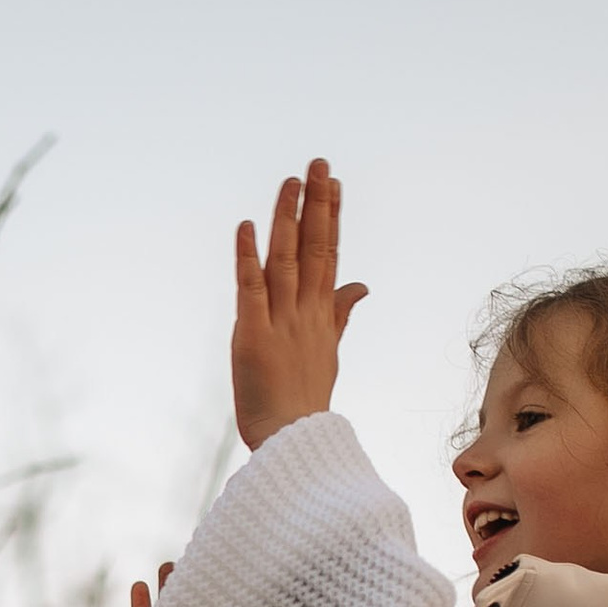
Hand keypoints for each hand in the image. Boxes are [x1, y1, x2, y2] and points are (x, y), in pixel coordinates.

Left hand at [231, 155, 365, 451]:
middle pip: (315, 249)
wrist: (293, 443)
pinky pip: (251, 290)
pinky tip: (246, 225)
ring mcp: (281, 322)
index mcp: (321, 316)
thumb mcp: (327, 352)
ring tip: (291, 180)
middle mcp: (305, 313)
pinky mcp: (253, 336)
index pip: (329, 256)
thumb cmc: (304, 402)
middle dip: (316, 205)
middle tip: (318, 163)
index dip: (331, 218)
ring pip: (286, 261)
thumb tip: (362, 285)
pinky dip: (247, 257)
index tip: (333, 183)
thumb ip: (340, 313)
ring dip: (288, 219)